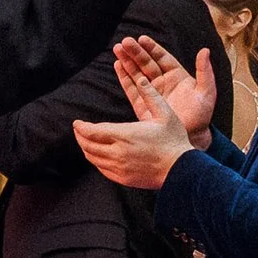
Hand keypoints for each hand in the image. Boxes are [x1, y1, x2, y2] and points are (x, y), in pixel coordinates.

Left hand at [73, 60, 198, 189]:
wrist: (180, 169)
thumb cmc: (174, 140)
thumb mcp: (165, 114)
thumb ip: (151, 96)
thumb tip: (141, 79)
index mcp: (125, 135)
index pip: (93, 132)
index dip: (81, 127)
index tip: (76, 123)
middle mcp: (118, 153)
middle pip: (89, 145)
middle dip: (80, 137)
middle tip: (78, 130)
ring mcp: (120, 167)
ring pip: (93, 158)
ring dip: (86, 148)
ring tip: (85, 141)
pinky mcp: (123, 178)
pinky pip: (102, 169)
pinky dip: (96, 161)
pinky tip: (97, 155)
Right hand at [110, 35, 215, 142]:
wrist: (191, 137)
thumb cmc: (202, 116)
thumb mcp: (207, 92)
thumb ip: (205, 71)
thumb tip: (205, 50)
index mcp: (177, 76)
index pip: (162, 58)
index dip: (152, 48)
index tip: (142, 39)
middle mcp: (163, 82)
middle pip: (146, 63)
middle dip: (136, 52)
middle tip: (125, 42)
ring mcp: (152, 93)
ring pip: (137, 73)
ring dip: (127, 61)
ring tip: (117, 49)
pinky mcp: (143, 105)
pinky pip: (132, 88)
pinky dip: (124, 77)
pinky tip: (118, 65)